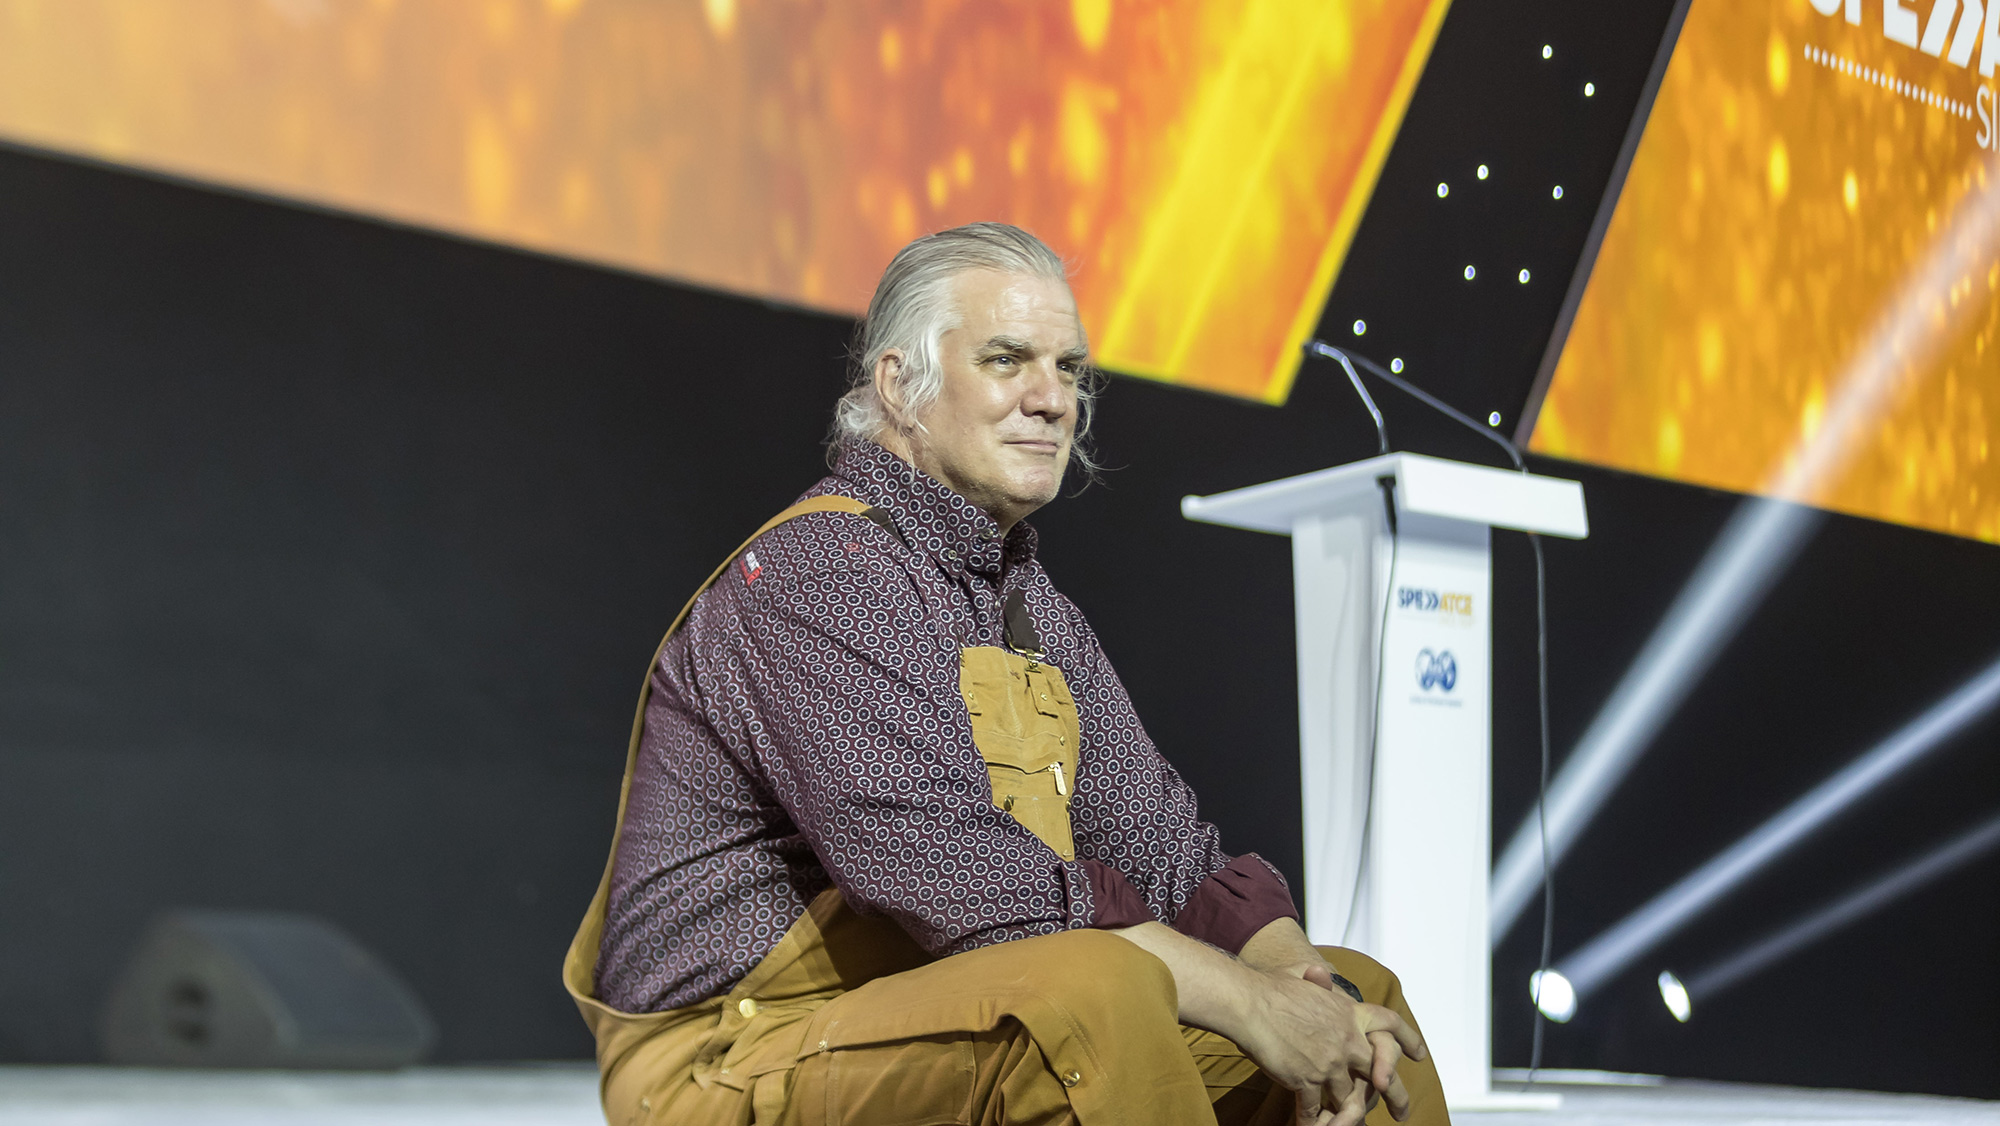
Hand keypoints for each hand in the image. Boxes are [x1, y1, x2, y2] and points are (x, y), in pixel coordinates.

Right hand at [1234, 964, 1422, 1124]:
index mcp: (1349, 1014)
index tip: (1419, 1054)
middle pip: (1381, 1074)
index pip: (1389, 1024)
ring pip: (1349, 1099)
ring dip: (1346, 1115)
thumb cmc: (1270, 987)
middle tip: (1402, 1113)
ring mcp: (1329, 1064)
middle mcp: (1346, 1041)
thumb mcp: (1301, 976)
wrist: (1250, 1004)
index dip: (1407, 1039)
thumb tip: (1317, 970)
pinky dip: (1312, 1121)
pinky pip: (1314, 1109)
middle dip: (1396, 1096)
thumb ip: (1315, 978)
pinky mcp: (1307, 1081)